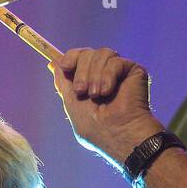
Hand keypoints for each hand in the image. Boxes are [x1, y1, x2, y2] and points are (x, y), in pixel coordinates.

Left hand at [51, 47, 163, 161]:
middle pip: (87, 53)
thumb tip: (53, 63)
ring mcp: (118, 72)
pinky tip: (108, 91)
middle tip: (82, 92)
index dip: (70, 57)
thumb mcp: (71, 103)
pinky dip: (108, 75)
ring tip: (97, 95)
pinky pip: (114, 61)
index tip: (64, 66)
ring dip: (94, 75)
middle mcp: (104, 74)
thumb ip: (63, 82)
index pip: (78, 57)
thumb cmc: (95, 128)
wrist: (118, 134)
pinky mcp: (133, 70)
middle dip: (81, 71)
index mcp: (89, 81)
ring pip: (101, 53)